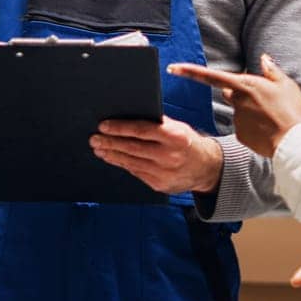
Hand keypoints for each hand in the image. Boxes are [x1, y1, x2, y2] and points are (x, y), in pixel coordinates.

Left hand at [90, 117, 222, 193]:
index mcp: (175, 136)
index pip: (142, 130)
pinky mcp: (159, 185)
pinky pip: (136, 172)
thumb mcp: (178, 128)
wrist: (206, 168)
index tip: (103, 126)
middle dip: (110, 142)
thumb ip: (157, 123)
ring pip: (131, 162)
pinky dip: (122, 164)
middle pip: (133, 148)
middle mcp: (170, 155)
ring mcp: (164, 172)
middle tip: (94, 138)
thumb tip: (128, 115)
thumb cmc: (187, 142)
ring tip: (99, 148)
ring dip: (111, 155)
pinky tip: (112, 158)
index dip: (120, 128)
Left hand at [167, 55, 300, 157]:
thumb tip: (263, 58)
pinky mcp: (240, 134)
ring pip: (238, 110)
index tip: (172, 68)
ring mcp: (237, 119)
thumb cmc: (292, 111)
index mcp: (245, 84)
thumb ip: (271, 70)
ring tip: (271, 117)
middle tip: (262, 100)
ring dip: (249, 111)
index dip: (189, 71)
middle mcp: (237, 100)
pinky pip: (243, 127)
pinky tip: (266, 129)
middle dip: (239, 93)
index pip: (210, 76)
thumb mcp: (286, 84)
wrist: (294, 142)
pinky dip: (252, 127)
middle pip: (229, 92)